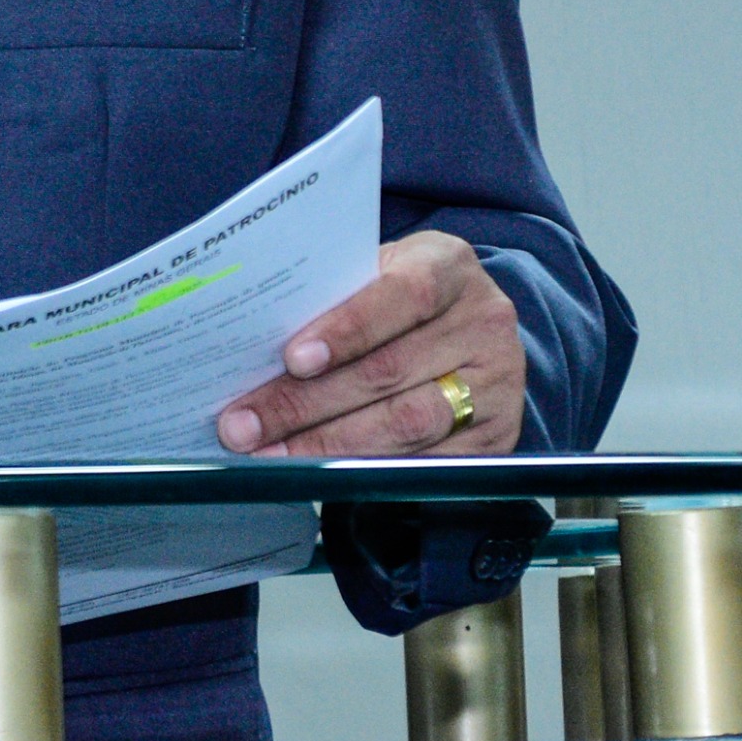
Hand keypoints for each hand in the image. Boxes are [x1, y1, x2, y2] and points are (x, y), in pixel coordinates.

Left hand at [214, 229, 522, 456]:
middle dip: (307, 403)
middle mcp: (484, 323)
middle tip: (244, 425)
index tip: (293, 359)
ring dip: (327, 445)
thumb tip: (251, 340)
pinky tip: (318, 473)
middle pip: (391, 371)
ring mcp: (497, 384)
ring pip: (406, 424)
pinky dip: (365, 470)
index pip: (402, 294)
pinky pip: (425, 463)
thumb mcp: (377, 274)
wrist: (471, 328)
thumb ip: (334, 294)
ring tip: (268, 454)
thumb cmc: (398, 296)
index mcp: (450, 267)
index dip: (347, 328)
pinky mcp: (496, 437)